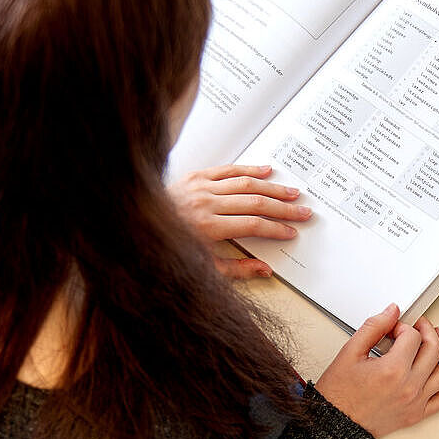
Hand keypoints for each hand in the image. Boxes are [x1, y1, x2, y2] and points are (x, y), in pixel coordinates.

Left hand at [169, 164, 312, 278]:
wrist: (137, 228)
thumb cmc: (169, 250)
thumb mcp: (201, 268)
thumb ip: (236, 269)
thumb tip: (265, 269)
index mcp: (208, 227)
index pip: (253, 225)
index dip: (276, 229)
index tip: (290, 232)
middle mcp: (205, 204)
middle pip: (255, 203)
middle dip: (283, 209)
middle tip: (302, 212)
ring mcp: (200, 187)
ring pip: (245, 183)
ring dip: (273, 187)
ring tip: (291, 192)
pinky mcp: (195, 177)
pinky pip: (227, 169)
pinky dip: (249, 169)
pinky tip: (266, 170)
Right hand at [314, 304, 438, 437]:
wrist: (335, 422)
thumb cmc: (338, 394)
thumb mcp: (350, 352)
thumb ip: (373, 327)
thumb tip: (392, 312)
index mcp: (392, 370)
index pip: (413, 337)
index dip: (404, 326)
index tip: (395, 328)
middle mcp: (409, 387)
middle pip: (434, 349)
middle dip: (427, 331)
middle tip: (419, 326)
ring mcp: (416, 402)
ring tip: (438, 341)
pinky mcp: (417, 414)